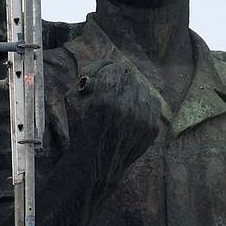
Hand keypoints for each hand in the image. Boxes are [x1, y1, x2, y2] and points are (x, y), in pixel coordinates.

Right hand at [67, 59, 161, 178]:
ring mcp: (143, 117)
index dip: (106, 70)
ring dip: (132, 91)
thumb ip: (84, 77)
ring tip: (121, 101)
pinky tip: (132, 110)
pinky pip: (153, 102)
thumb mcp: (72, 99)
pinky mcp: (152, 126)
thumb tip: (100, 65)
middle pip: (129, 77)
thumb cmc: (81, 127)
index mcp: (106, 97)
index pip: (114, 69)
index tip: (102, 75)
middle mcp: (127, 106)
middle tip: (111, 88)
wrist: (97, 160)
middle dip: (118, 80)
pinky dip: (143, 103)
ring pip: (143, 89)